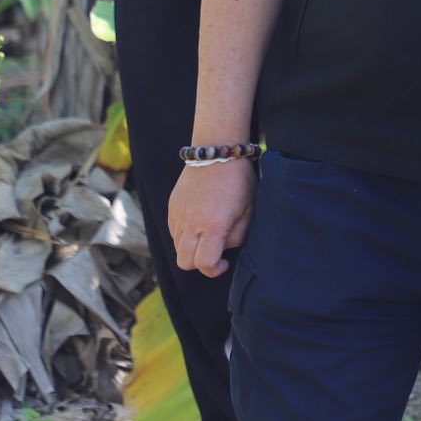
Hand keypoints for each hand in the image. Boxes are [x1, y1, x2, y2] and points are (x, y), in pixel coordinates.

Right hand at [168, 156, 255, 276]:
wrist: (216, 151)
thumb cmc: (238, 180)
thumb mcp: (249, 210)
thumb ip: (237, 235)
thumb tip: (224, 248)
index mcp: (213, 225)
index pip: (204, 264)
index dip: (214, 270)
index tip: (223, 263)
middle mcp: (192, 223)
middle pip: (185, 262)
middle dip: (200, 264)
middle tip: (214, 254)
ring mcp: (179, 214)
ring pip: (177, 248)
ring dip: (191, 249)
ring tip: (207, 235)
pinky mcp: (172, 206)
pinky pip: (173, 232)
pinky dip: (183, 235)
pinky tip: (198, 224)